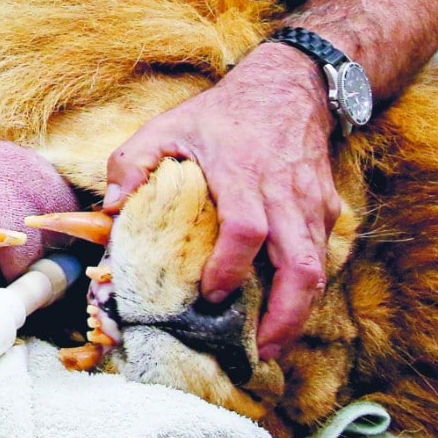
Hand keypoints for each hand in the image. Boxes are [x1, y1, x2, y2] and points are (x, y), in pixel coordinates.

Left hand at [104, 42, 340, 358]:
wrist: (289, 87)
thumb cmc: (222, 115)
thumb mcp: (168, 125)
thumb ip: (133, 162)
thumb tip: (110, 209)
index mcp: (241, 173)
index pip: (246, 229)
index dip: (230, 268)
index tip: (209, 294)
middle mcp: (283, 194)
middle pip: (300, 265)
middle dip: (284, 315)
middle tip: (259, 350)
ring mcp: (311, 204)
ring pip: (317, 268)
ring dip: (297, 312)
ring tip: (270, 345)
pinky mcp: (327, 210)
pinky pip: (322, 256)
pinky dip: (305, 288)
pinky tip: (282, 308)